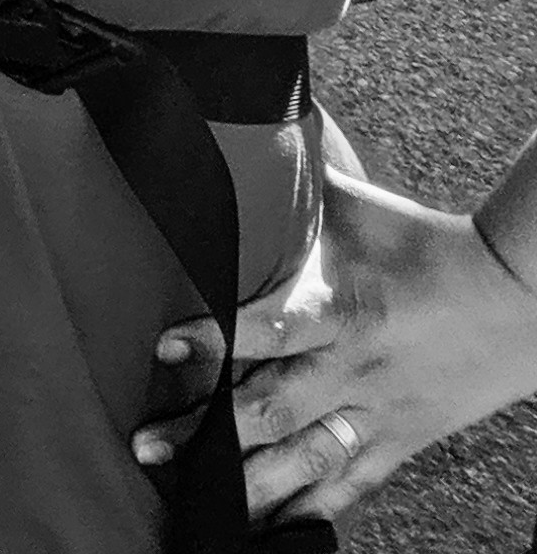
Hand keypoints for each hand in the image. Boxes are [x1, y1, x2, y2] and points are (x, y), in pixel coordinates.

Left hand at [131, 167, 536, 525]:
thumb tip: (234, 131)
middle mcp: (355, 370)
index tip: (162, 346)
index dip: (214, 340)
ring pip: (306, 460)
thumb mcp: (348, 206)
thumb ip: (287, 182)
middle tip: (148, 444)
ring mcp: (378, 413)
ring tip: (192, 498)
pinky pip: (352, 484)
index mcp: (342, 309)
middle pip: (271, 409)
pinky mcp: (401, 439)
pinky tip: (269, 525)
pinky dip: (311, 507)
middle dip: (206, 430)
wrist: (518, 294)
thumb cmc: (423, 241)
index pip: (267, 330)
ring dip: (246, 482)